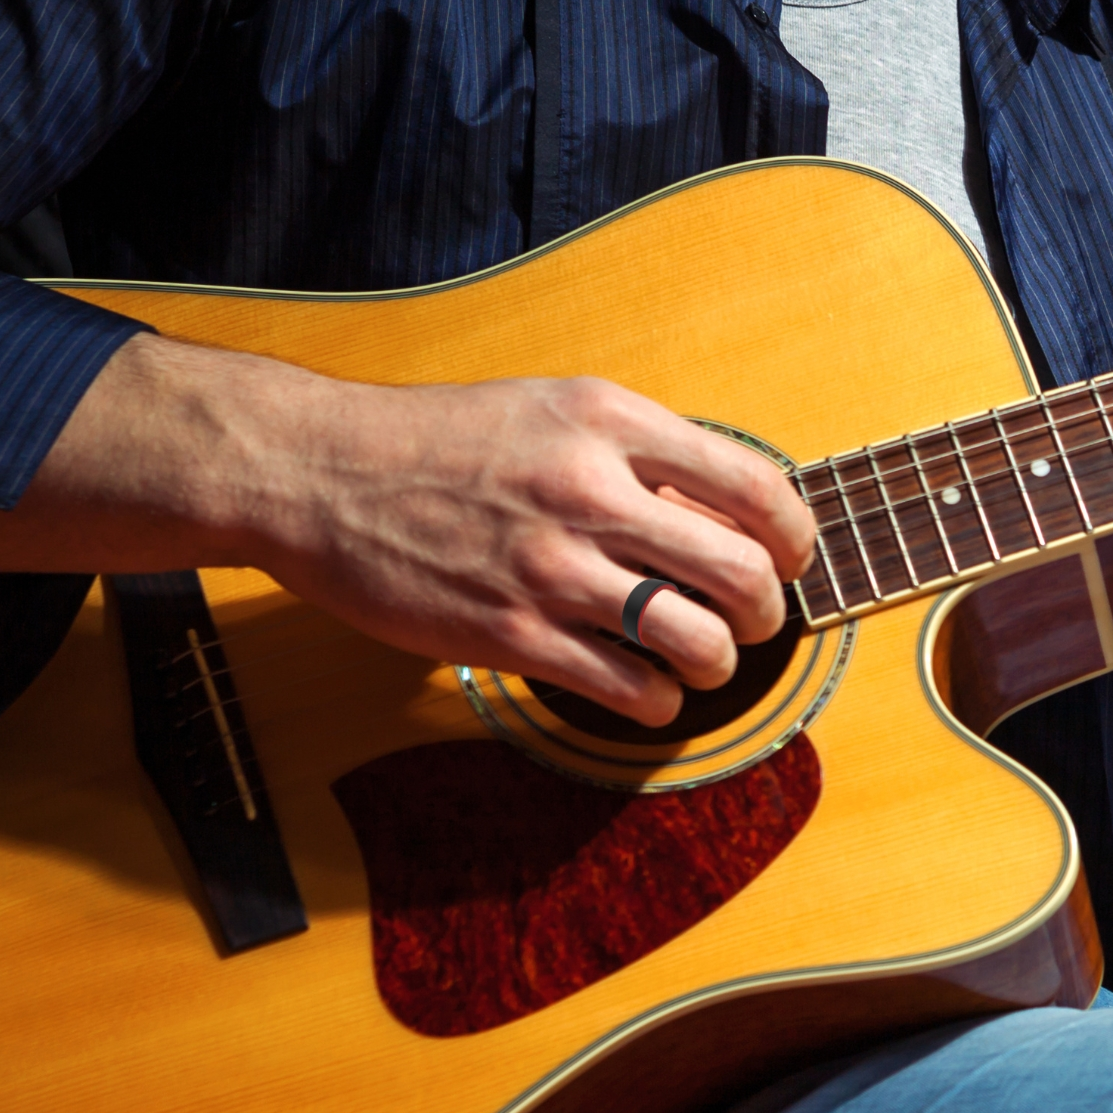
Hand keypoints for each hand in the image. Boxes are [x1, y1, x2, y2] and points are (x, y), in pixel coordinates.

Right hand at [239, 366, 813, 725]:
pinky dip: (658, 703)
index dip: (795, 539)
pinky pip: (630, 689)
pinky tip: (645, 692)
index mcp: (608, 423)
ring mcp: (551, 568)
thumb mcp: (549, 409)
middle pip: (743, 573)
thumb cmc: (436, 440)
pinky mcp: (512, 634)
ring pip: (696, 641)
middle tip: (750, 622)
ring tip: (699, 662)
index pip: (754, 487)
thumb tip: (717, 513)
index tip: (790, 560)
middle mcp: (589, 492)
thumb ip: (636, 453)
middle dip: (767, 612)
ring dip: (717, 665)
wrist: (318, 472)